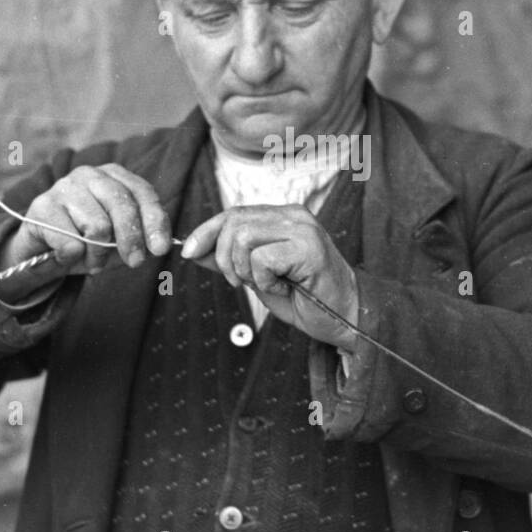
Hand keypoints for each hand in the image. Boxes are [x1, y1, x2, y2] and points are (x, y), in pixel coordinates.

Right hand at [0, 164, 171, 300]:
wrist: (40, 251)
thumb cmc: (87, 241)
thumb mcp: (119, 238)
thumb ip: (141, 234)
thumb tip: (161, 244)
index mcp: (113, 176)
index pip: (143, 193)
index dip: (155, 221)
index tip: (161, 248)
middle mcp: (89, 175)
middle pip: (122, 207)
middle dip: (132, 240)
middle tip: (134, 262)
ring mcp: (64, 187)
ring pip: (97, 228)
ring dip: (97, 255)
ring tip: (90, 260)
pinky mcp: (42, 207)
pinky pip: (71, 243)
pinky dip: (73, 259)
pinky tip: (66, 256)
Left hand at [180, 204, 359, 350]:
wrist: (344, 318)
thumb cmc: (305, 298)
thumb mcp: (257, 278)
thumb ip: (229, 260)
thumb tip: (192, 250)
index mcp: (283, 217)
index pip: (233, 213)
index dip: (206, 231)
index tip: (187, 252)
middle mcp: (294, 215)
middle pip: (233, 223)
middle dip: (225, 258)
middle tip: (242, 282)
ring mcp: (303, 229)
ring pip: (243, 239)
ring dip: (245, 270)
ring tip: (267, 284)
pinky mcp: (308, 248)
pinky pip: (261, 259)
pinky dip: (264, 281)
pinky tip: (285, 287)